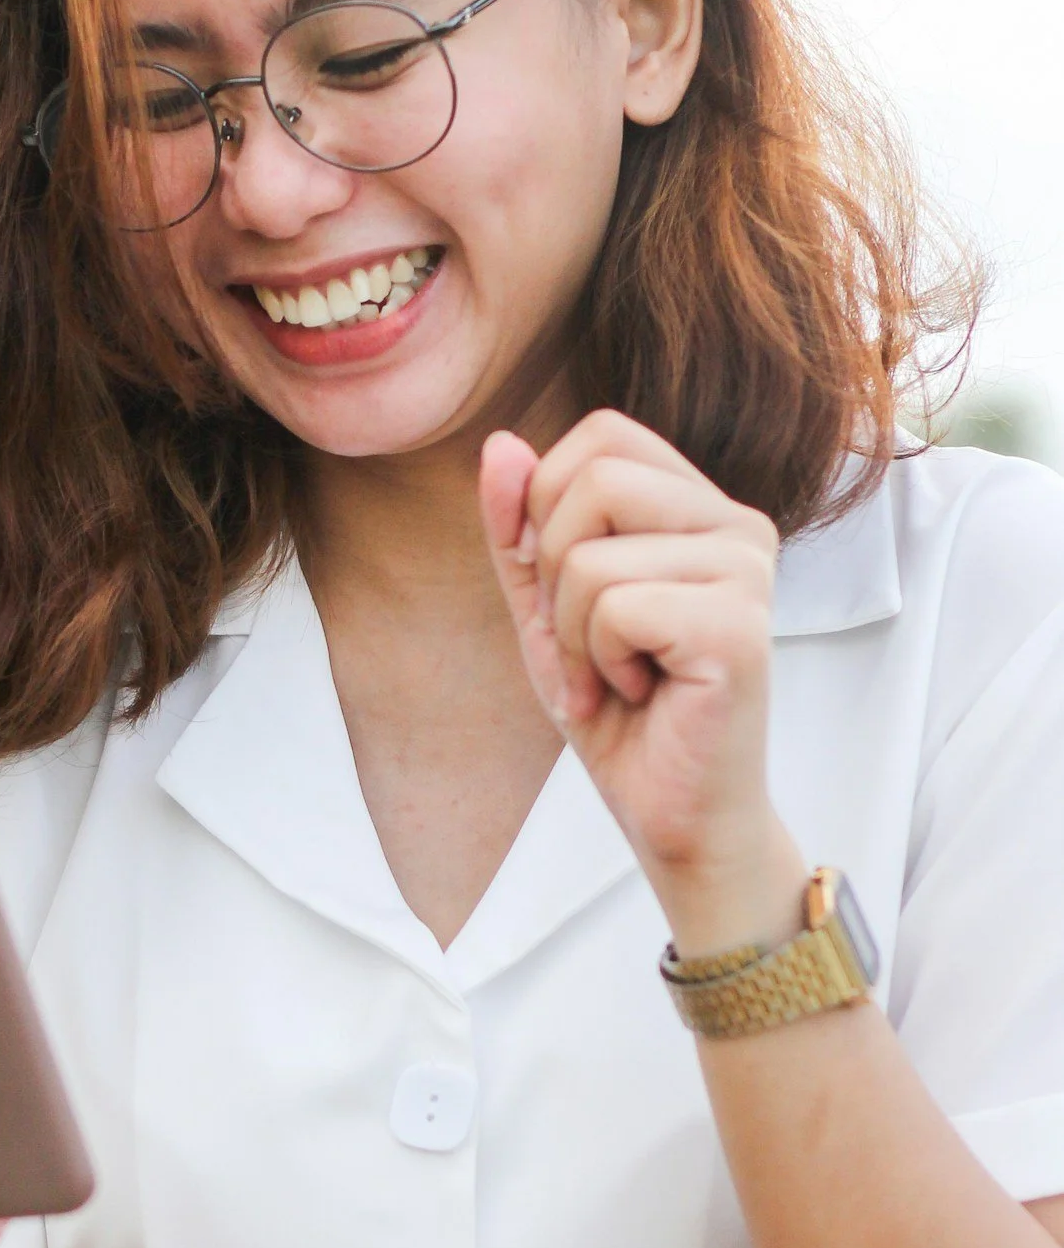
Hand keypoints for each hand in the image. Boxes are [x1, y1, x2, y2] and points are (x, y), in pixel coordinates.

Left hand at [479, 409, 803, 954]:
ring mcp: (748, 571)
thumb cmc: (618, 709)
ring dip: (573, 634)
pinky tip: (641, 694)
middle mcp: (738, 524)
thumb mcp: (546, 607)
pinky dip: (597, 662)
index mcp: (700, 507)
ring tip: (615, 676)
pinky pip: (615, 607)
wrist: (674, 811)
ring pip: (593, 554)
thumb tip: (499, 443)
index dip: (549, 504)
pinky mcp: (740, 626)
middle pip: (594, 478)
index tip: (563, 588)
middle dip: (554, 572)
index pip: (603, 435)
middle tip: (588, 643)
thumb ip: (520, 528)